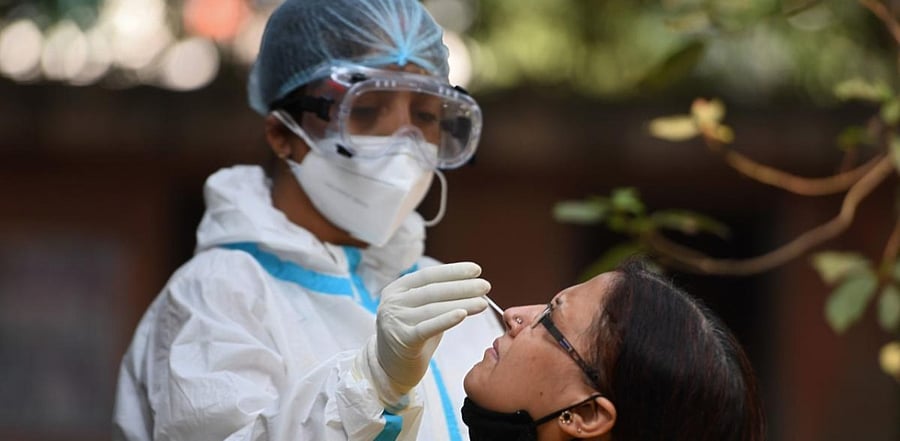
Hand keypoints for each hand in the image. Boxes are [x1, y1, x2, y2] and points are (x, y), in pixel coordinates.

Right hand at [358, 262, 489, 405]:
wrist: (390, 370)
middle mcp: (392, 302)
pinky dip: (446, 320)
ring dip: (462, 303)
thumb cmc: (412, 337)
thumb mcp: (421, 312)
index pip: (428, 275)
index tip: (477, 270)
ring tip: (483, 303)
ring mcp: (394, 321)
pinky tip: (462, 314)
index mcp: (396, 289)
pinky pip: (428, 328)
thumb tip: (471, 285)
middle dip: (462, 287)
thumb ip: (437, 298)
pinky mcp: (402, 340)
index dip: (453, 271)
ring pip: (433, 308)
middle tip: (486, 286)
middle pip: (432, 290)